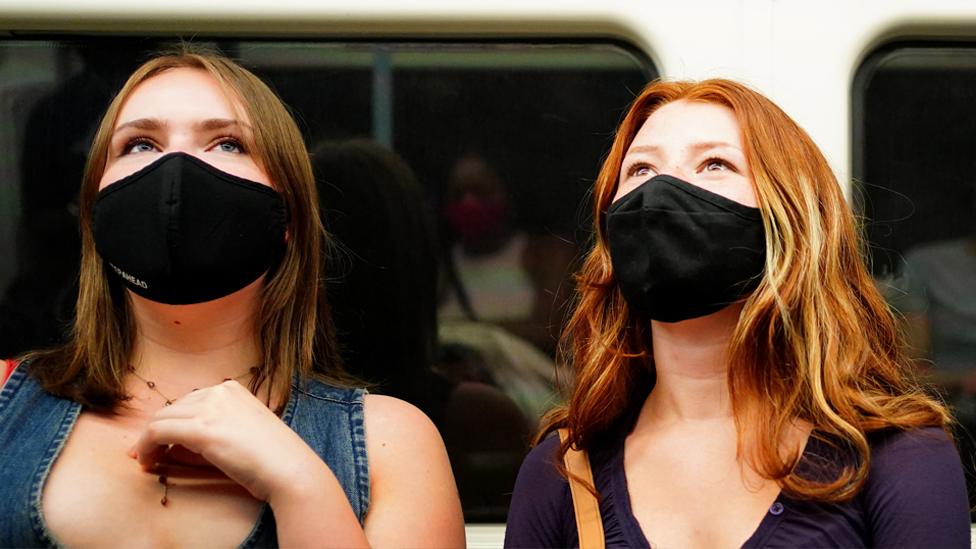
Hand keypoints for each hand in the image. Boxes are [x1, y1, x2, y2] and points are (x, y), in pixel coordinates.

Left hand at [130, 380, 319, 502]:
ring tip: (147, 461)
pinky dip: (145, 447)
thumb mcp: (242, 432)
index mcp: (232, 389)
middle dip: (156, 431)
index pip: (189, 402)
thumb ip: (214, 429)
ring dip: (148, 441)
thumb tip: (174, 443)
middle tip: (148, 453)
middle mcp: (219, 392)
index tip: (162, 441)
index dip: (172, 422)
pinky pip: (157, 432)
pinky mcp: (201, 429)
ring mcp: (210, 408)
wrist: (289, 468)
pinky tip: (146, 462)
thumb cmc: (272, 458)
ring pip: (161, 419)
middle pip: (172, 408)